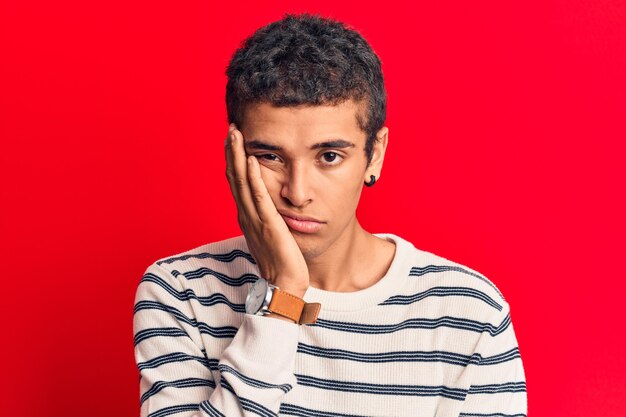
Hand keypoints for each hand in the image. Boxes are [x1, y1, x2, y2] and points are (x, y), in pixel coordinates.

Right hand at [224, 123, 309, 297]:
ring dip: (237, 157)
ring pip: (242, 183)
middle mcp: (246, 215)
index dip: (232, 159)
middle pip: (234, 177)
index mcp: (246, 215)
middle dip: (231, 151)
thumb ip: (266, 215)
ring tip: (235, 135)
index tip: (232, 138)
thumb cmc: (280, 260)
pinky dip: (254, 179)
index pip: (236, 181)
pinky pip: (260, 199)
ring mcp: (255, 220)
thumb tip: (268, 202)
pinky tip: (252, 160)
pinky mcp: (269, 226)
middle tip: (230, 127)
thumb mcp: (270, 233)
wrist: (284, 285)